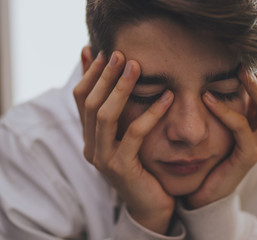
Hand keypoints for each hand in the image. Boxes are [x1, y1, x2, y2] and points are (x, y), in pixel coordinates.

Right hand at [73, 48, 174, 233]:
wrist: (151, 205)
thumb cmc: (143, 167)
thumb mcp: (128, 137)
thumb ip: (122, 115)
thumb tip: (119, 81)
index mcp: (90, 138)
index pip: (82, 99)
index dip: (89, 74)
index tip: (100, 51)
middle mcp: (91, 147)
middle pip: (91, 104)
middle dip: (104, 76)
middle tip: (120, 53)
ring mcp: (103, 159)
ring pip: (106, 116)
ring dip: (120, 88)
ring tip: (135, 66)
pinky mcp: (122, 167)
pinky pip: (135, 133)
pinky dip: (151, 113)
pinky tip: (167, 96)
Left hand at [184, 69, 256, 208]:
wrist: (203, 193)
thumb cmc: (208, 159)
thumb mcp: (216, 129)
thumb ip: (220, 109)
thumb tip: (208, 80)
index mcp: (256, 126)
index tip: (245, 56)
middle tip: (246, 59)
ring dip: (255, 89)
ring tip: (239, 71)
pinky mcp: (247, 158)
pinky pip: (242, 129)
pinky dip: (227, 111)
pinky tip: (209, 98)